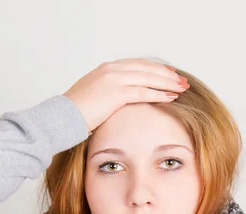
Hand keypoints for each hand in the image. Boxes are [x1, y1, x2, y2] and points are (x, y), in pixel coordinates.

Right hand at [63, 58, 189, 133]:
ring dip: (168, 83)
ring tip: (182, 89)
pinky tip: (171, 98)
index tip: (169, 73)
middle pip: (147, 68)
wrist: (62, 117)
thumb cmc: (75, 112)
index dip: (155, 68)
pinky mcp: (116, 93)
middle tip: (181, 80)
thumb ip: (107, 93)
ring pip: (149, 78)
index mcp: (106, 69)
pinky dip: (159, 94)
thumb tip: (117, 101)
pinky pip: (144, 92)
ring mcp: (114, 79)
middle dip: (166, 74)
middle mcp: (112, 70)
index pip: (137, 64)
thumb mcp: (92, 97)